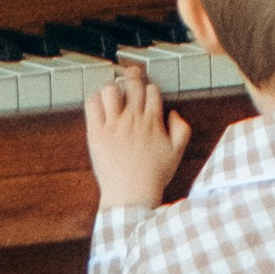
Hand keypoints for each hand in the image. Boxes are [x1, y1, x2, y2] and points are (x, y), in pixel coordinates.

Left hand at [86, 60, 186, 211]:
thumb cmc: (154, 176)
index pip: (151, 90)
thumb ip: (182, 129)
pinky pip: (92, 105)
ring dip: (113, 89)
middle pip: (133, 84)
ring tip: (113, 97)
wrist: (131, 195)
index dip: (148, 89)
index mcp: (153, 121)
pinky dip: (95, 100)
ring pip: (111, 89)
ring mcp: (114, 125)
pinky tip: (99, 106)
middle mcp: (133, 119)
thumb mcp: (177, 153)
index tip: (145, 93)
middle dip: (132, 78)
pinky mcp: (96, 133)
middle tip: (129, 79)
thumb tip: (173, 113)